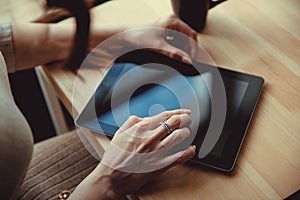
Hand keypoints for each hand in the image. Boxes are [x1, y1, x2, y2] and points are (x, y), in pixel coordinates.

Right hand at [69, 109, 195, 199]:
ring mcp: (156, 152)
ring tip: (186, 132)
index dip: (178, 112)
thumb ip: (132, 122)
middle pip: (174, 123)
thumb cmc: (115, 157)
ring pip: (178, 137)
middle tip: (188, 119)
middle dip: (184, 119)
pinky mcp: (160, 165)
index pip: (164, 115)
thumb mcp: (119, 133)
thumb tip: (145, 118)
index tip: (184, 111)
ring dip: (186, 132)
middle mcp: (150, 138)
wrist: (111, 178)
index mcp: (140, 129)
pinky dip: (188, 152)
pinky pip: (179, 157)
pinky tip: (191, 149)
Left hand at [119, 15, 198, 63]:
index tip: (192, 59)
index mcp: (172, 21)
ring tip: (179, 58)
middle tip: (186, 61)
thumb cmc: (138, 36)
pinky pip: (175, 40)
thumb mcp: (159, 47)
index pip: (191, 34)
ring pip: (182, 39)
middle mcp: (172, 21)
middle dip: (188, 49)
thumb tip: (187, 60)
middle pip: (187, 37)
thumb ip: (174, 54)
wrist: (125, 36)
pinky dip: (176, 48)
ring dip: (182, 49)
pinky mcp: (164, 31)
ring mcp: (168, 26)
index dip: (193, 48)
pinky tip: (172, 54)